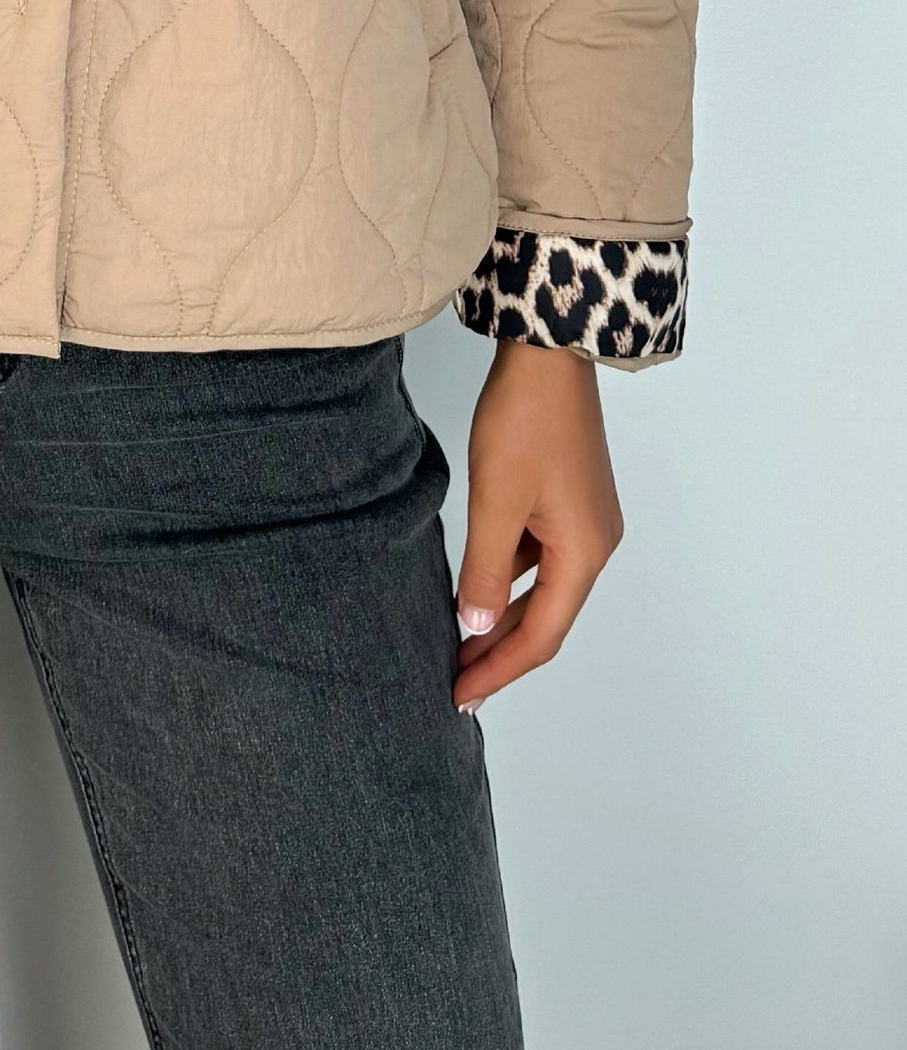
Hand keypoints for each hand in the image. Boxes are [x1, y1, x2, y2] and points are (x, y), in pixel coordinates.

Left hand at [453, 339, 622, 710]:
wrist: (550, 353)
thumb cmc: (525, 421)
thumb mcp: (496, 501)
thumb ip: (485, 571)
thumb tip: (476, 631)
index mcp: (584, 553)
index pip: (541, 636)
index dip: (499, 670)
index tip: (460, 696)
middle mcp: (595, 544)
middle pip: (545, 617)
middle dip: (499, 652)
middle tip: (454, 681)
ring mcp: (586, 521)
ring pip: (540, 588)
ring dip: (501, 617)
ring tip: (457, 642)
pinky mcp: (570, 500)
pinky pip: (538, 557)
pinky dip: (506, 579)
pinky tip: (474, 587)